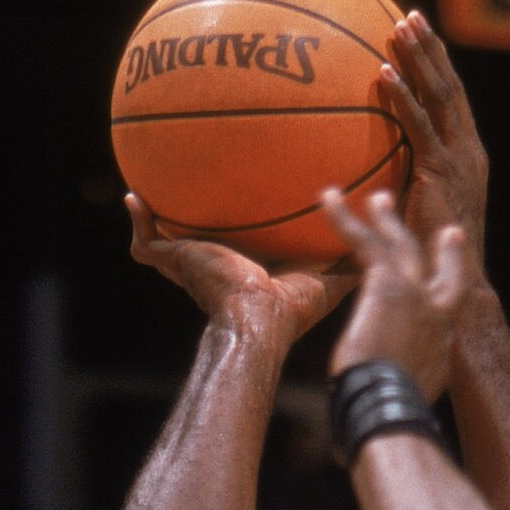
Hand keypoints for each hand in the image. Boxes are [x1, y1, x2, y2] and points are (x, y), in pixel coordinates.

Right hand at [126, 195, 350, 350]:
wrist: (258, 322)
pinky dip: (137, 223)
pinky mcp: (175, 263)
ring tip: (144, 187)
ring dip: (154, 218)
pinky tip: (132, 197)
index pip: (239, 246)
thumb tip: (376, 237)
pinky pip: (146, 244)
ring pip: (165, 241)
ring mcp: (189, 266)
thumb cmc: (290, 309)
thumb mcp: (326, 276)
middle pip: (198, 242)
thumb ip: (348, 257)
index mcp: (244, 270)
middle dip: (190, 223)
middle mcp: (213, 267)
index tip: (239, 207)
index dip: (239, 231)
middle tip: (187, 190)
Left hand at [322, 190, 469, 402]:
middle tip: (449, 233)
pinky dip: (344, 219)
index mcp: (442, 349)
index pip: (449, 316)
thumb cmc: (389, 423)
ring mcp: (417, 296)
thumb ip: (394, 397)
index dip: (453, 300)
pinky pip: (364, 242)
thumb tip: (364, 430)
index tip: (457, 293)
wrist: (390, 411)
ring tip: (378, 199)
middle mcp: (438, 317)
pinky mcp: (388, 285)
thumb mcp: (401, 409)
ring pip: (403, 246)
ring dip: (389, 221)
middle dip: (445, 254)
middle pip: (443, 274)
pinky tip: (327, 197)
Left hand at [380, 11, 487, 272]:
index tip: (421, 37)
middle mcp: (468, 151)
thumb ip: (409, 185)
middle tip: (410, 16)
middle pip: (449, 88)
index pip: (453, 101)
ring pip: (438, 97)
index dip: (438, 66)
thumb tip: (375, 178)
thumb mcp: (424, 212)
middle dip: (430, 49)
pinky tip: (385, 73)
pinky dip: (403, 97)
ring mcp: (457, 159)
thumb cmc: (436, 259)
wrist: (457, 287)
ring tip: (399, 29)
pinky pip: (419, 126)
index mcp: (467, 156)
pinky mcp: (440, 172)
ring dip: (418, 60)